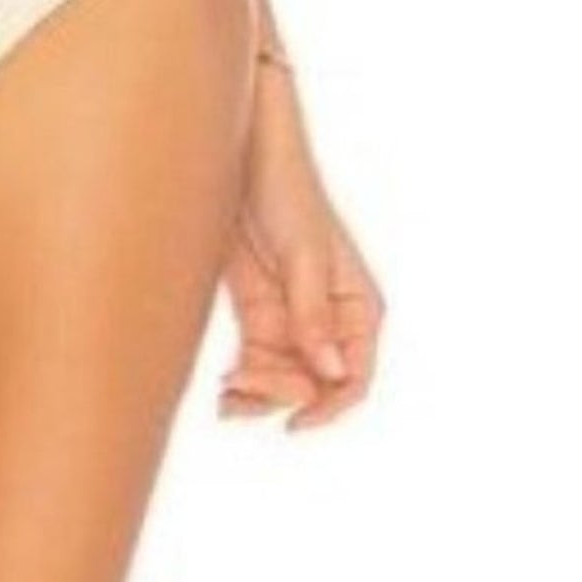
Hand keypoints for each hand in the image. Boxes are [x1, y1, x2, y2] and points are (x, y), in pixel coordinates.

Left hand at [218, 70, 383, 429]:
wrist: (242, 158)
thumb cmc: (288, 192)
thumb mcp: (303, 254)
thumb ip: (312, 314)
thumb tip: (331, 371)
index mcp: (357, 308)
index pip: (355, 377)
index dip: (329, 407)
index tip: (294, 423)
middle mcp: (328, 321)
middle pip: (313, 385)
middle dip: (281, 393)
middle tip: (240, 381)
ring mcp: (291, 319)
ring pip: (282, 379)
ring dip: (257, 395)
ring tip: (226, 398)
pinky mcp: (257, 313)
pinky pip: (256, 361)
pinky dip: (242, 379)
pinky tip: (224, 387)